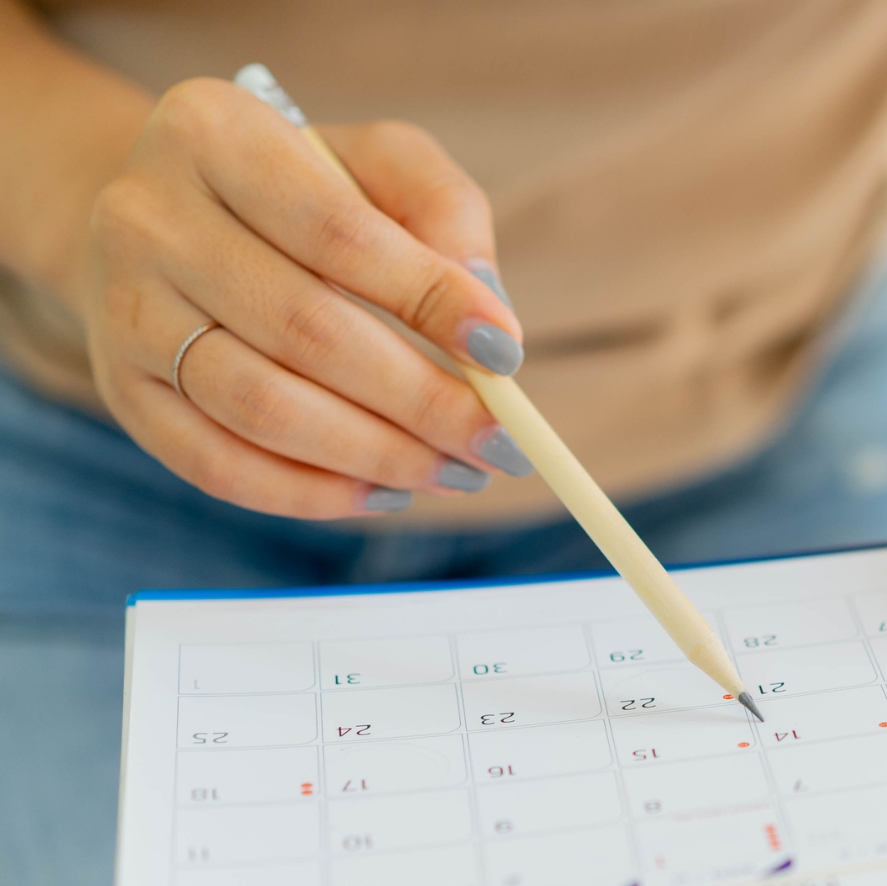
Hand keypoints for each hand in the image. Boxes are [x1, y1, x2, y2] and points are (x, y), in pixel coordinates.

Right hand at [81, 77, 526, 518]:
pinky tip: (382, 491)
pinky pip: (217, 465)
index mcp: (213, 134)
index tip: (506, 354)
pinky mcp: (123, 392)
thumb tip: (488, 315)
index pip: (337, 232)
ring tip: (454, 471)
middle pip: (305, 331)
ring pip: (261, 408)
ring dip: (375, 456)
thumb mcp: (376, 163)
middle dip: (420, 401)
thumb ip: (443, 210)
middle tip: (499, 442)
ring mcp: (124, 311)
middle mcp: (148, 219)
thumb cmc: (299, 189)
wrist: (163, 219)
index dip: (430, 299)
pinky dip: (310, 493)